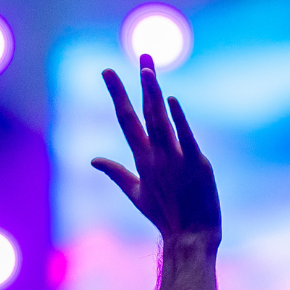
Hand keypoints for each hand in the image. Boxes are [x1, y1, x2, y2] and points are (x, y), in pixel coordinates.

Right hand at [93, 56, 220, 244]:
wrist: (189, 237)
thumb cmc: (164, 216)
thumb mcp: (136, 193)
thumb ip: (115, 172)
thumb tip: (93, 159)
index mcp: (142, 159)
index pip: (126, 119)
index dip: (117, 93)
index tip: (108, 70)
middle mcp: (155, 155)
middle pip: (144, 112)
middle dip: (139, 83)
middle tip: (142, 52)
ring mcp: (175, 159)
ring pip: (161, 121)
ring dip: (154, 94)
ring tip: (148, 68)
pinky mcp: (197, 164)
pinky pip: (185, 137)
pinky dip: (177, 119)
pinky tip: (170, 100)